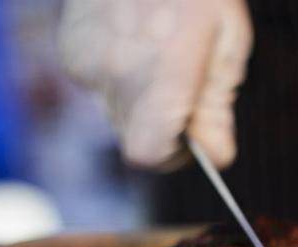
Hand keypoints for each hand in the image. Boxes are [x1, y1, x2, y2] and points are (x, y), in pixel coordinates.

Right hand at [59, 0, 252, 169]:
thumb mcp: (227, 44)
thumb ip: (217, 107)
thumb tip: (215, 155)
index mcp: (160, 78)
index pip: (150, 155)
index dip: (174, 156)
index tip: (192, 138)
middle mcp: (115, 76)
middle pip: (135, 137)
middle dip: (163, 125)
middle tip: (185, 83)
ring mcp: (86, 63)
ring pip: (116, 111)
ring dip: (141, 98)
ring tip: (159, 50)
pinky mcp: (70, 50)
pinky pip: (97, 84)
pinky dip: (118, 74)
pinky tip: (134, 38)